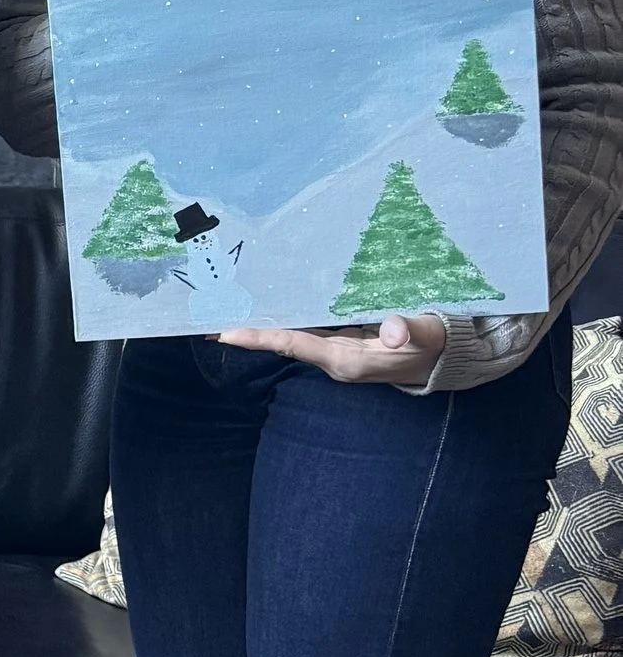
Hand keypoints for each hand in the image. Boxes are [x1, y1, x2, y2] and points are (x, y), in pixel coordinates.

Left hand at [218, 311, 446, 386]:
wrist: (448, 358)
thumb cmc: (436, 346)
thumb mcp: (427, 337)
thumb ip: (410, 332)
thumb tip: (392, 330)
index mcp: (345, 360)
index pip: (292, 345)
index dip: (258, 337)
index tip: (222, 331)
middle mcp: (333, 357)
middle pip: (282, 339)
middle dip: (247, 325)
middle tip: (208, 308)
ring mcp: (336, 349)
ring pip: (291, 331)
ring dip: (262, 317)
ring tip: (224, 300)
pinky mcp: (342, 339)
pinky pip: (305, 324)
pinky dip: (285, 312)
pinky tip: (266, 296)